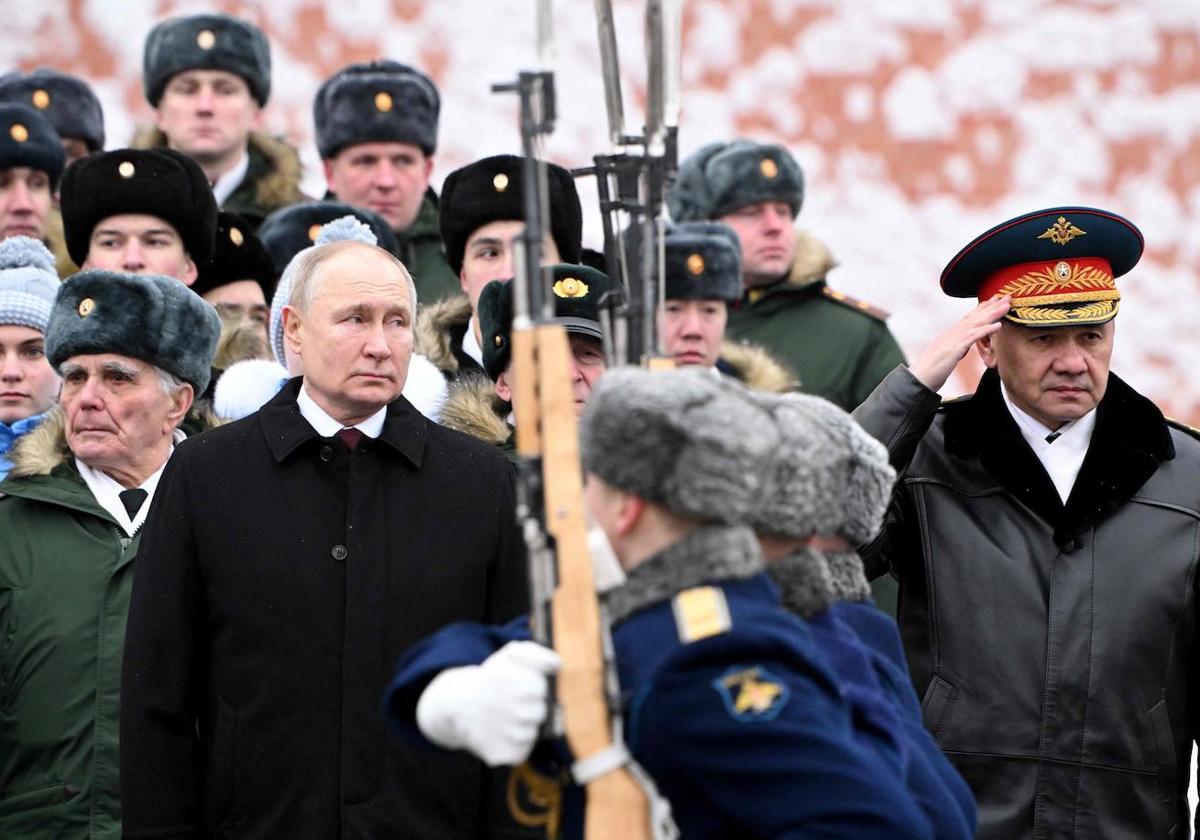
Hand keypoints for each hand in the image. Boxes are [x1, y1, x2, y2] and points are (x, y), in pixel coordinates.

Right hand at [416, 641, 561, 765]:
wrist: (456, 706)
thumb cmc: (490, 680)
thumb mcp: (510, 656)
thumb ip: (538, 654)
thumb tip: (557, 665)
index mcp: (523, 686)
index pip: (542, 690)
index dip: (530, 686)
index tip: (516, 686)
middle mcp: (519, 713)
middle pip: (541, 713)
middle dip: (528, 707)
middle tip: (508, 704)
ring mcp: (512, 737)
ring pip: (532, 733)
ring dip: (522, 726)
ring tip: (502, 719)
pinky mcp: (505, 756)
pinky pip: (522, 751)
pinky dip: (514, 745)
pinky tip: (499, 733)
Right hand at [908, 296, 1009, 391]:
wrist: (919, 377)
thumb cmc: (930, 370)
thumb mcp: (945, 356)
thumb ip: (954, 349)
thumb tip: (960, 348)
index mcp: (950, 334)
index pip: (969, 318)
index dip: (982, 308)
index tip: (994, 300)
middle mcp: (952, 332)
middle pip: (975, 316)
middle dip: (992, 306)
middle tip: (1007, 296)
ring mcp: (953, 339)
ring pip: (977, 323)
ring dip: (993, 313)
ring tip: (1007, 305)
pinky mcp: (955, 348)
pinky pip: (973, 337)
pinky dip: (986, 330)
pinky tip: (999, 325)